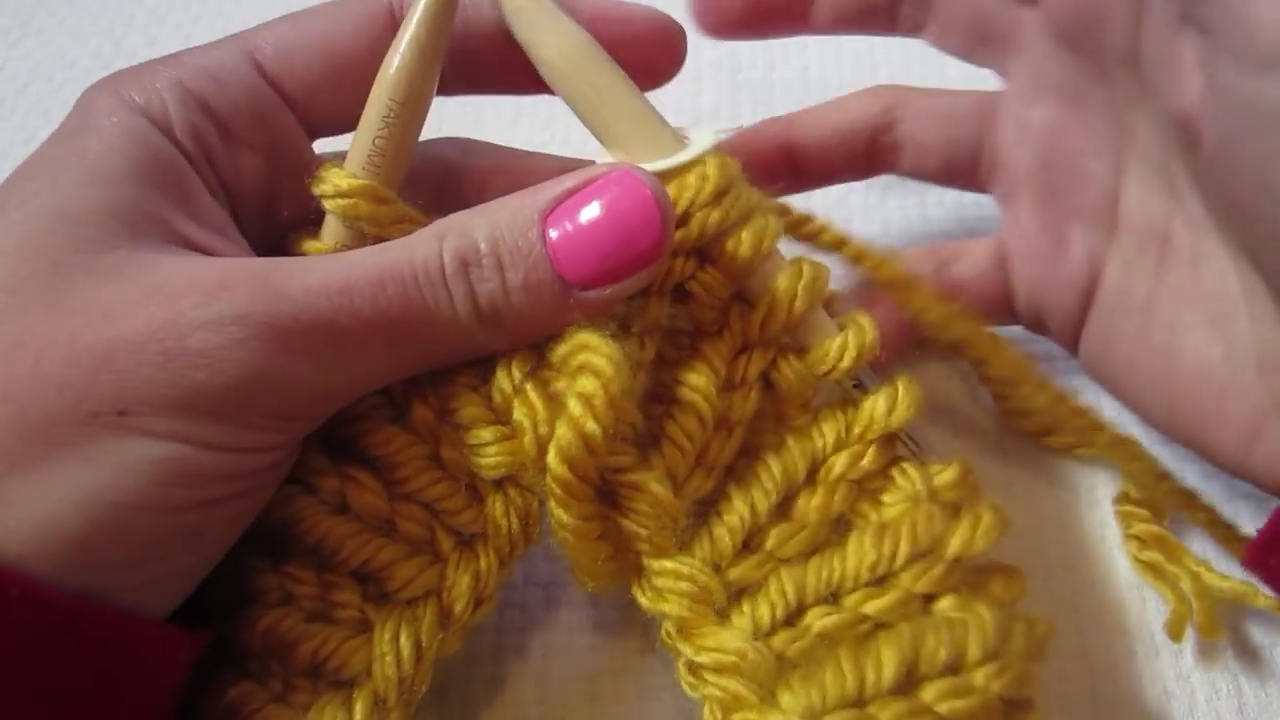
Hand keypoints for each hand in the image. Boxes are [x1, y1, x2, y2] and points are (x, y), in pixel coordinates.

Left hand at [0, 0, 681, 618]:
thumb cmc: (50, 442)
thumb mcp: (253, 347)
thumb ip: (444, 286)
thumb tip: (636, 219)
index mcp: (197, 134)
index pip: (383, 48)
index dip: (529, 41)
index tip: (656, 60)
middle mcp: (244, 207)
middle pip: (435, 181)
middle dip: (554, 210)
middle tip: (683, 237)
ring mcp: (277, 312)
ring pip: (440, 288)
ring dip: (535, 309)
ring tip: (652, 324)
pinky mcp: (300, 405)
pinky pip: (422, 371)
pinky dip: (492, 385)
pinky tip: (568, 393)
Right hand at [695, 0, 1279, 494]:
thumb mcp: (1228, 11)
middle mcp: (1070, 68)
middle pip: (913, 27)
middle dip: (807, 22)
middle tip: (702, 41)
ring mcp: (1061, 178)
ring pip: (907, 154)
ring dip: (813, 170)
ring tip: (724, 198)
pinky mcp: (1062, 282)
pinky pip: (946, 279)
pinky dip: (881, 299)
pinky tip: (824, 321)